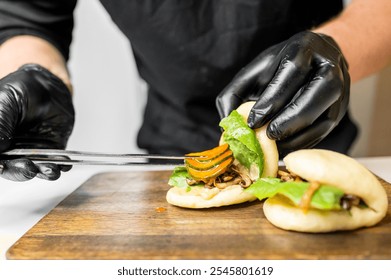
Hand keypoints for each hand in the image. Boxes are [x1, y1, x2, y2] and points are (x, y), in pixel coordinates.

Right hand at [0, 64, 74, 180]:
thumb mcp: (6, 101)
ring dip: (41, 171)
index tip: (1, 166)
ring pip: (34, 168)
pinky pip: (55, 162)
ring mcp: (31, 150)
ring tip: (50, 170)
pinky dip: (60, 165)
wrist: (49, 85)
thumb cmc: (23, 88)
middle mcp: (11, 148)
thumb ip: (1, 123)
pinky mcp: (50, 150)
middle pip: (11, 168)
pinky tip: (63, 164)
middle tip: (28, 168)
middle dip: (20, 171)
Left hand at [216, 31, 349, 154]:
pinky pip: (324, 132)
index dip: (272, 98)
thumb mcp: (254, 71)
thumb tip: (227, 121)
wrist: (316, 59)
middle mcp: (329, 66)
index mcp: (304, 47)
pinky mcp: (340, 111)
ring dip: (296, 137)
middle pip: (315, 94)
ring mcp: (340, 90)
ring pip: (324, 117)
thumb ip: (234, 92)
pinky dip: (302, 143)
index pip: (292, 71)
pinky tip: (284, 149)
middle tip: (267, 136)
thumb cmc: (279, 66)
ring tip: (273, 148)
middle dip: (289, 120)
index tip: (253, 121)